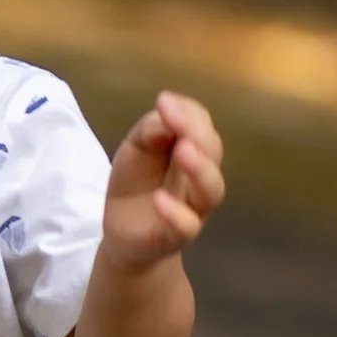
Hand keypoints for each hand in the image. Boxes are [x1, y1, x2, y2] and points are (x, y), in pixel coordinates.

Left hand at [102, 88, 225, 270]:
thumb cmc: (136, 182)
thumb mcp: (137, 148)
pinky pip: (187, 225)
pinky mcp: (178, 235)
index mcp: (192, 149)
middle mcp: (200, 176)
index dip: (187, 113)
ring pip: (211, 189)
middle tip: (176, 121)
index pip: (202, 125)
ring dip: (199, 169)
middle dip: (196, 133)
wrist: (124, 231)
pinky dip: (176, 213)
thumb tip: (165, 113)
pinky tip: (160, 199)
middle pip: (212, 152)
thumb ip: (150, 130)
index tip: (163, 101)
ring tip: (183, 151)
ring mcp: (194, 207)